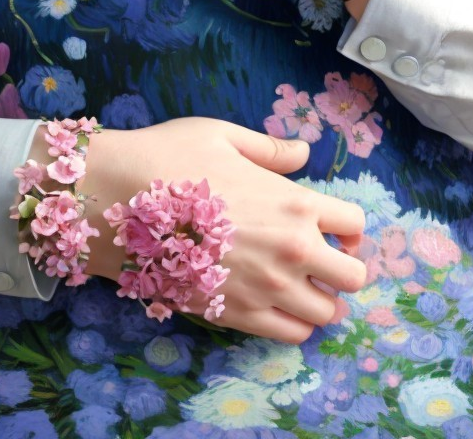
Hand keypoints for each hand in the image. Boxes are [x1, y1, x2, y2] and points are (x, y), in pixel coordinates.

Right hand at [81, 117, 366, 341]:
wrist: (118, 200)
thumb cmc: (171, 157)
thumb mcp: (225, 137)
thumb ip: (271, 149)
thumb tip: (303, 152)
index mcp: (294, 202)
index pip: (354, 224)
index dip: (350, 227)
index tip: (335, 228)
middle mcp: (290, 249)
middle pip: (353, 277)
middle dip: (343, 267)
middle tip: (320, 258)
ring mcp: (265, 287)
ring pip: (326, 314)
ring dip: (319, 298)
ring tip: (296, 283)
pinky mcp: (236, 314)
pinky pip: (290, 335)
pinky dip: (292, 323)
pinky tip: (273, 301)